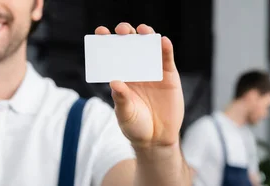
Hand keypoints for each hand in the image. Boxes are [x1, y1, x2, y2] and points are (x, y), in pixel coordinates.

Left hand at [94, 23, 184, 147]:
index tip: (100, 32)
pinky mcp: (169, 76)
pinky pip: (167, 59)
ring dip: (146, 35)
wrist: (156, 139)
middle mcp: (136, 69)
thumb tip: (115, 82)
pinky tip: (162, 41)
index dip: (105, 40)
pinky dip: (165, 48)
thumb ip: (121, 99)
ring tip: (142, 31)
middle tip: (122, 31)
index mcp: (121, 75)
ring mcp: (153, 70)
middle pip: (130, 44)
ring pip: (149, 47)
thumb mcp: (124, 114)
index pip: (112, 53)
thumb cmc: (135, 126)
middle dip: (126, 33)